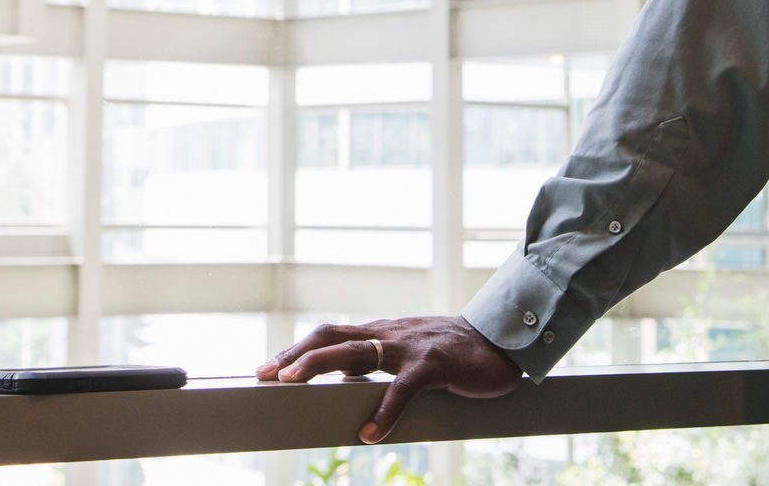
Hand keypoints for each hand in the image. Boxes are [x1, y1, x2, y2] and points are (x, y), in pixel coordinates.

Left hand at [256, 315, 521, 443]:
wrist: (502, 343)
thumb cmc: (453, 354)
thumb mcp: (409, 357)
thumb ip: (379, 365)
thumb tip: (345, 379)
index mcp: (382, 334)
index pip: (331, 335)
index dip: (297, 349)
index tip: (266, 367)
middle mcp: (389, 335)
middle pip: (332, 337)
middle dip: (295, 354)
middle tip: (265, 374)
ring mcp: (410, 347)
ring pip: (356, 352)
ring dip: (319, 366)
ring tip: (292, 385)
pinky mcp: (435, 365)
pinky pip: (404, 388)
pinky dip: (384, 412)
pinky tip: (371, 434)